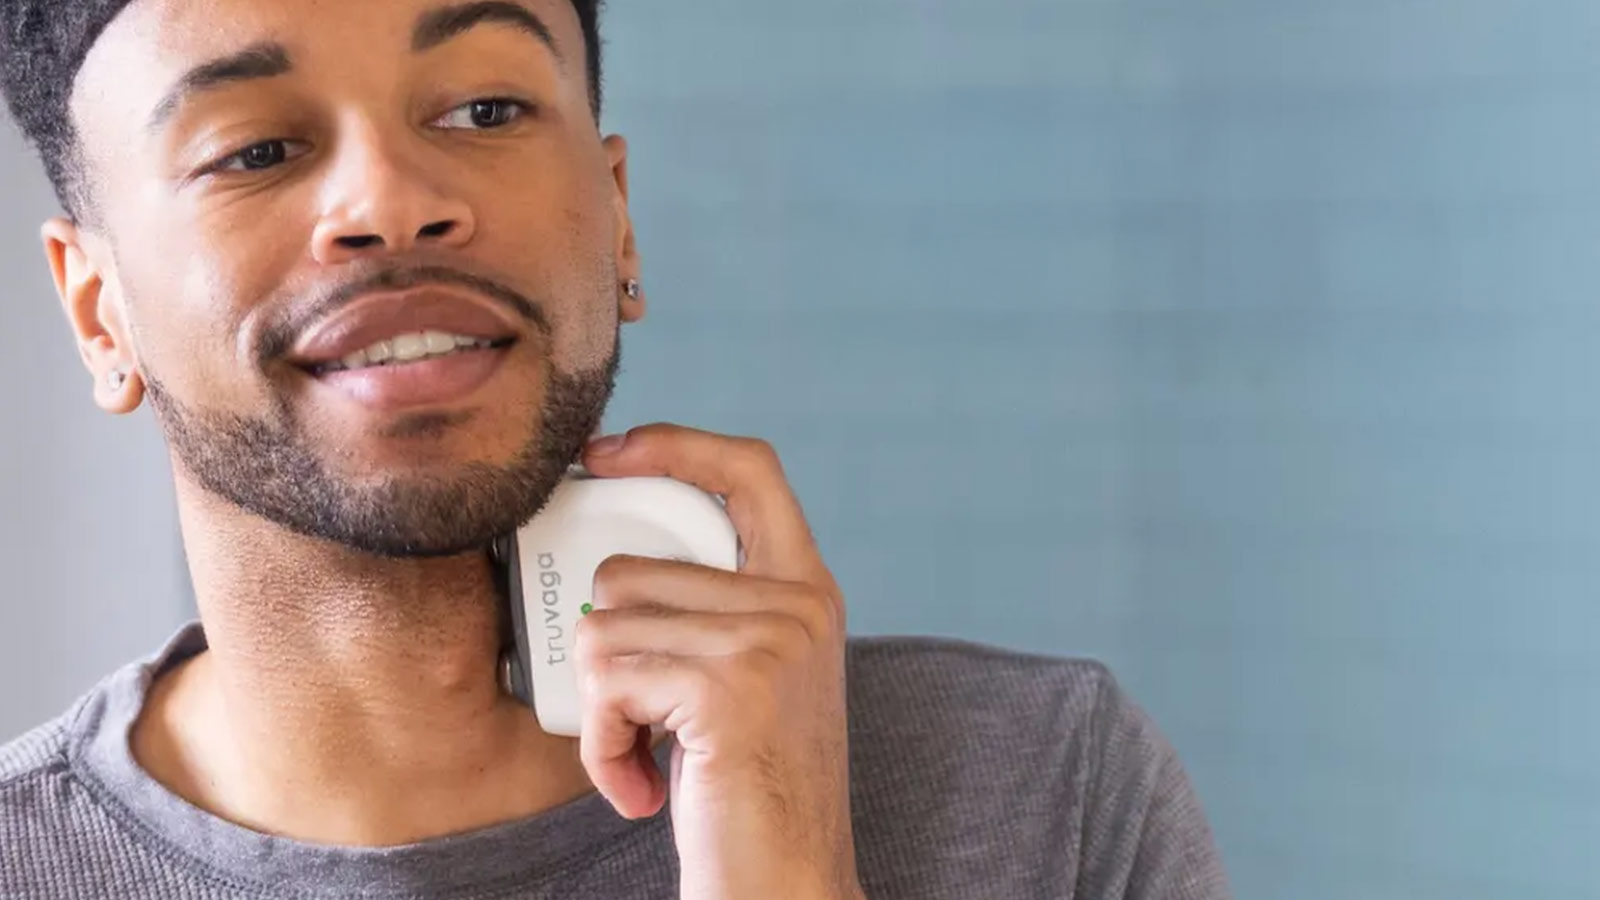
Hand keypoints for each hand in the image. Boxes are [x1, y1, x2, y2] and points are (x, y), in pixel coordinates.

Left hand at [576, 424, 862, 899]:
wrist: (788, 886)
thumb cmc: (751, 794)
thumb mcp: (753, 681)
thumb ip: (715, 612)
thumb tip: (613, 567)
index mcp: (808, 591)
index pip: (749, 469)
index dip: (674, 445)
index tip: (604, 454)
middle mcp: (799, 603)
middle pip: (633, 568)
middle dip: (609, 653)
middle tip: (642, 722)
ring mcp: (769, 639)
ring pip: (606, 624)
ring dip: (603, 708)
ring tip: (645, 756)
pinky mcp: (729, 684)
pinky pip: (606, 682)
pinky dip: (601, 747)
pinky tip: (641, 787)